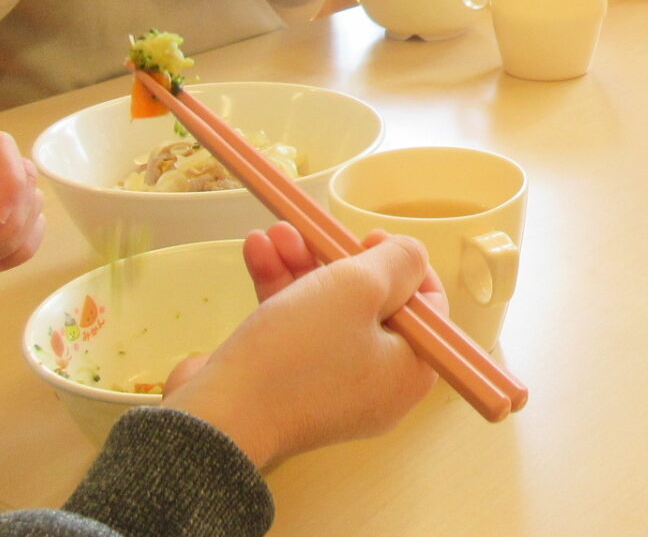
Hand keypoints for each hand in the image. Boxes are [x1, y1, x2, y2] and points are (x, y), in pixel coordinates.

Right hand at [163, 229, 444, 468]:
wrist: (220, 417)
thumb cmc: (302, 350)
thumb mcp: (360, 288)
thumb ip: (398, 261)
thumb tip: (412, 256)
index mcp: (408, 371)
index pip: (426, 309)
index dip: (402, 265)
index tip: (369, 239)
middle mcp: (376, 384)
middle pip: (370, 303)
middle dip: (336, 257)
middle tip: (317, 230)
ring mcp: (328, 386)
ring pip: (325, 310)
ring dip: (301, 264)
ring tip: (275, 233)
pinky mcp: (286, 384)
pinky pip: (294, 329)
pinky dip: (279, 289)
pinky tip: (255, 251)